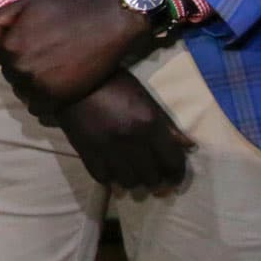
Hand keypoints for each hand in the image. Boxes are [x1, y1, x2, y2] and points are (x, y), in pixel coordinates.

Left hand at [0, 0, 147, 120]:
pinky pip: (37, 107)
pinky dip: (41, 100)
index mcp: (9, 46)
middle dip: (22, 66)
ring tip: (50, 72)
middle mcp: (20, 67)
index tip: (30, 46)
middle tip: (43, 58)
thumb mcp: (27, 4)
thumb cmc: (66, 11)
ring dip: (31, 84)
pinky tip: (54, 87)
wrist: (105, 25)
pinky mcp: (58, 99)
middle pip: (10, 74)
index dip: (14, 50)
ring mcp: (38, 85)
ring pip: (22, 91)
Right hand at [56, 71, 192, 190]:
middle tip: (154, 178)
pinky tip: (113, 174)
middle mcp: (130, 139)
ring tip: (134, 177)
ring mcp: (107, 147)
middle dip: (156, 180)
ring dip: (134, 182)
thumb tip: (189, 145)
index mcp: (149, 123)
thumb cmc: (113, 83)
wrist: (71, 78)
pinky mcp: (86, 151)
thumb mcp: (144, 97)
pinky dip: (110, 180)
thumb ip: (166, 124)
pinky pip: (103, 178)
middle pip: (152, 177)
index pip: (172, 161)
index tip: (174, 177)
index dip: (177, 173)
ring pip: (129, 182)